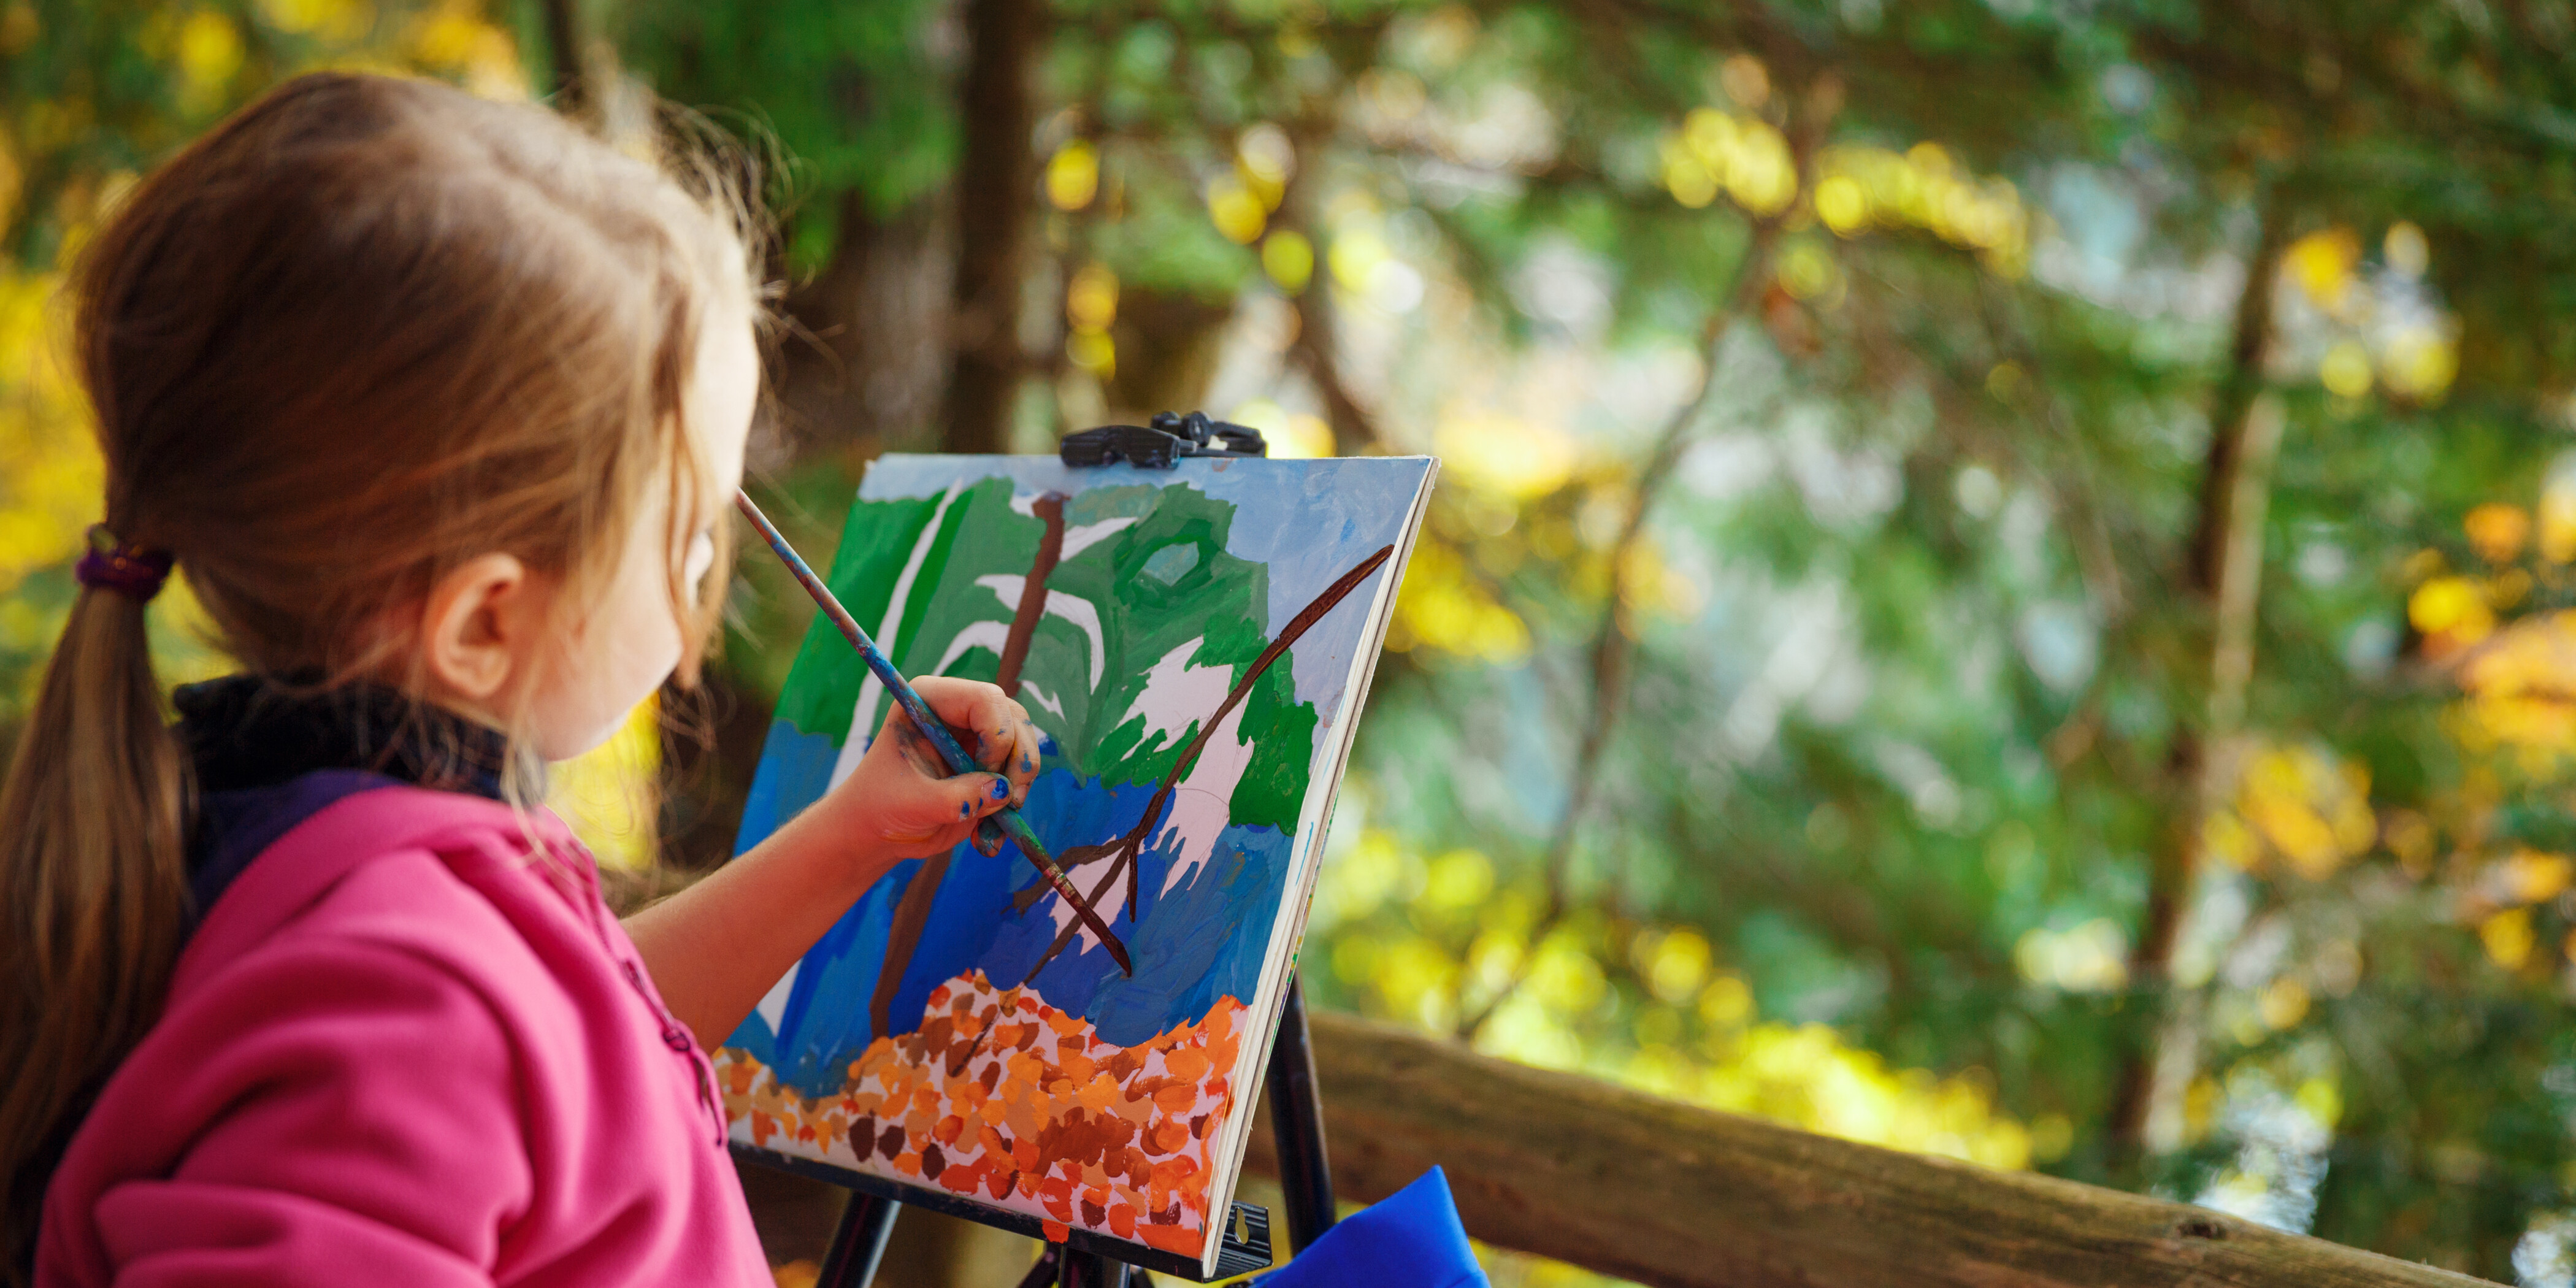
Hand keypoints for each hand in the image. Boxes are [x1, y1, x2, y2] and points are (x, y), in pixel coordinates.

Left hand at [830, 676, 1041, 860]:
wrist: (880, 829)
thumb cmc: (881, 806)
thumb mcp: (912, 803)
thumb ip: (955, 798)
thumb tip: (1003, 791)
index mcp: (931, 701)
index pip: (985, 699)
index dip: (996, 736)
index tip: (983, 772)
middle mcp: (958, 711)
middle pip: (1014, 719)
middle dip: (1018, 762)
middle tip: (1009, 802)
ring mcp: (977, 737)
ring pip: (1024, 745)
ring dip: (1020, 786)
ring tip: (994, 823)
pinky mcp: (989, 764)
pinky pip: (1019, 775)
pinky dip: (1013, 804)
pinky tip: (987, 833)